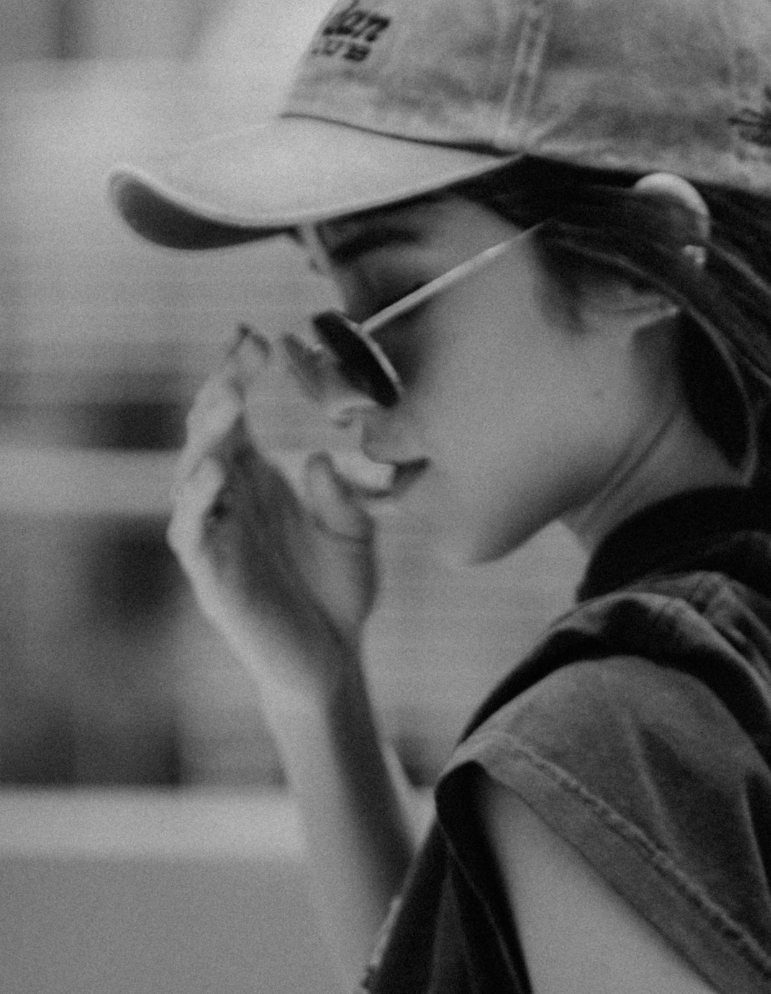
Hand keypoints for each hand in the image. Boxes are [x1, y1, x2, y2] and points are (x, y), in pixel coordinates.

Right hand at [168, 328, 377, 700]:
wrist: (331, 658)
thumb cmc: (337, 588)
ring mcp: (214, 534)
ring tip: (231, 400)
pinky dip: (199, 501)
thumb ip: (341, 496)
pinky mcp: (212, 574)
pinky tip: (216, 473)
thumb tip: (318, 459)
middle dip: (221, 391)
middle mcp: (227, 498)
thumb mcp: (356, 531)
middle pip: (208, 432)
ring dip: (208, 435)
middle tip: (244, 358)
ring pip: (192, 473)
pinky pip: (194, 532)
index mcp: (255, 476)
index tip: (254, 334)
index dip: (237, 372)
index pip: (235, 413)